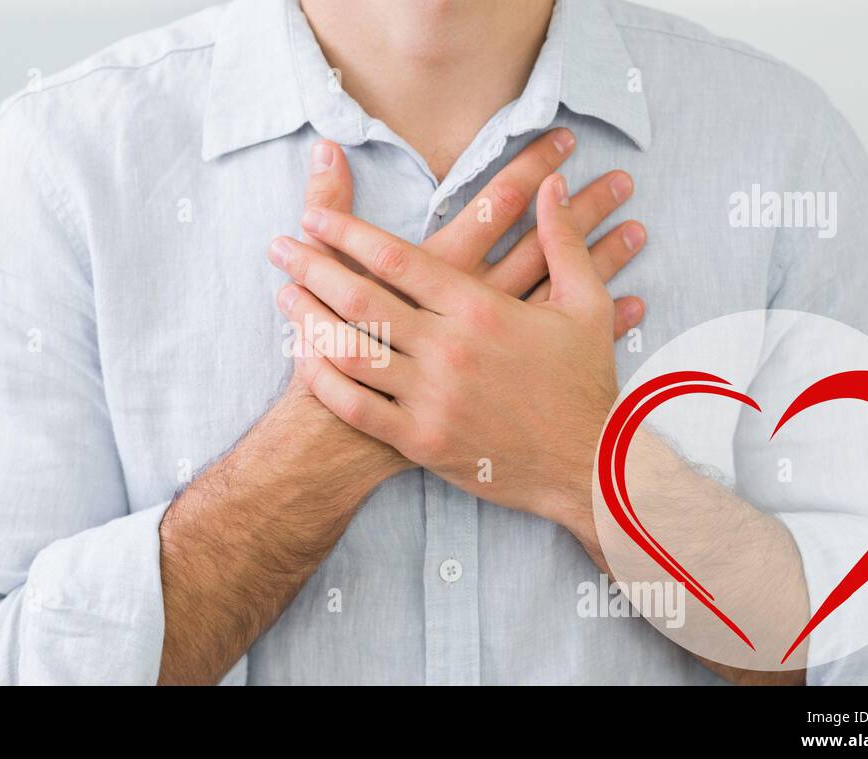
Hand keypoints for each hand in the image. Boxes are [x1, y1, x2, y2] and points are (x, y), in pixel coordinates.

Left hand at [272, 172, 621, 535]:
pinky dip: (323, 380)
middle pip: (361, 298)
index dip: (348, 233)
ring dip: (307, 319)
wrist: (589, 464)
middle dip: (311, 266)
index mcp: (481, 308)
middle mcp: (449, 349)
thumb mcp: (587, 304)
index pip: (397, 258)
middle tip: (278, 246)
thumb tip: (555, 185)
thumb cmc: (585, 382)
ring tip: (283, 295)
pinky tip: (302, 357)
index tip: (314, 216)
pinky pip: (356, 407)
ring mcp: (431, 398)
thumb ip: (564, 240)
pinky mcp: (421, 441)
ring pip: (349, 351)